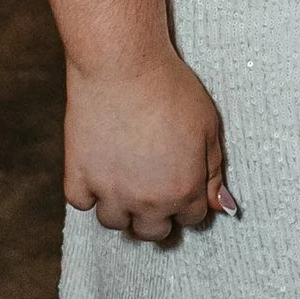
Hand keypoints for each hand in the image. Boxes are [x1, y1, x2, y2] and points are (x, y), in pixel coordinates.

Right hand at [64, 46, 234, 242]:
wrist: (124, 66)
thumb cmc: (171, 90)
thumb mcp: (209, 128)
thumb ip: (214, 171)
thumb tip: (222, 207)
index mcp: (182, 190)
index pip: (191, 219)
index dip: (190, 201)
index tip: (183, 184)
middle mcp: (145, 200)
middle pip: (152, 232)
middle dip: (158, 217)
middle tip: (155, 191)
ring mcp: (108, 191)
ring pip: (114, 223)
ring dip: (123, 210)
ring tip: (128, 184)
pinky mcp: (78, 176)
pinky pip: (81, 203)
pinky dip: (89, 193)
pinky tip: (100, 173)